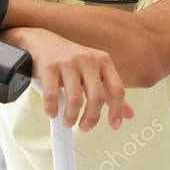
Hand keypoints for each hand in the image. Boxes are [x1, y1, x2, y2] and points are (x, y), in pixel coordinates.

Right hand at [10, 27, 134, 131]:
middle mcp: (88, 59)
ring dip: (71, 118)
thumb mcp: (93, 72)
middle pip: (97, 98)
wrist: (40, 41)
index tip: (115, 125)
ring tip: (68, 122)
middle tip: (85, 127)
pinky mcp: (49, 66)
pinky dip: (52, 110)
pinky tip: (53, 112)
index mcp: (103, 61)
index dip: (117, 110)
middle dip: (91, 119)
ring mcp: (68, 62)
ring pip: (75, 100)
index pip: (118, 89)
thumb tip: (129, 114)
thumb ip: (109, 92)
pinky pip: (53, 96)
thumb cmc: (69, 60)